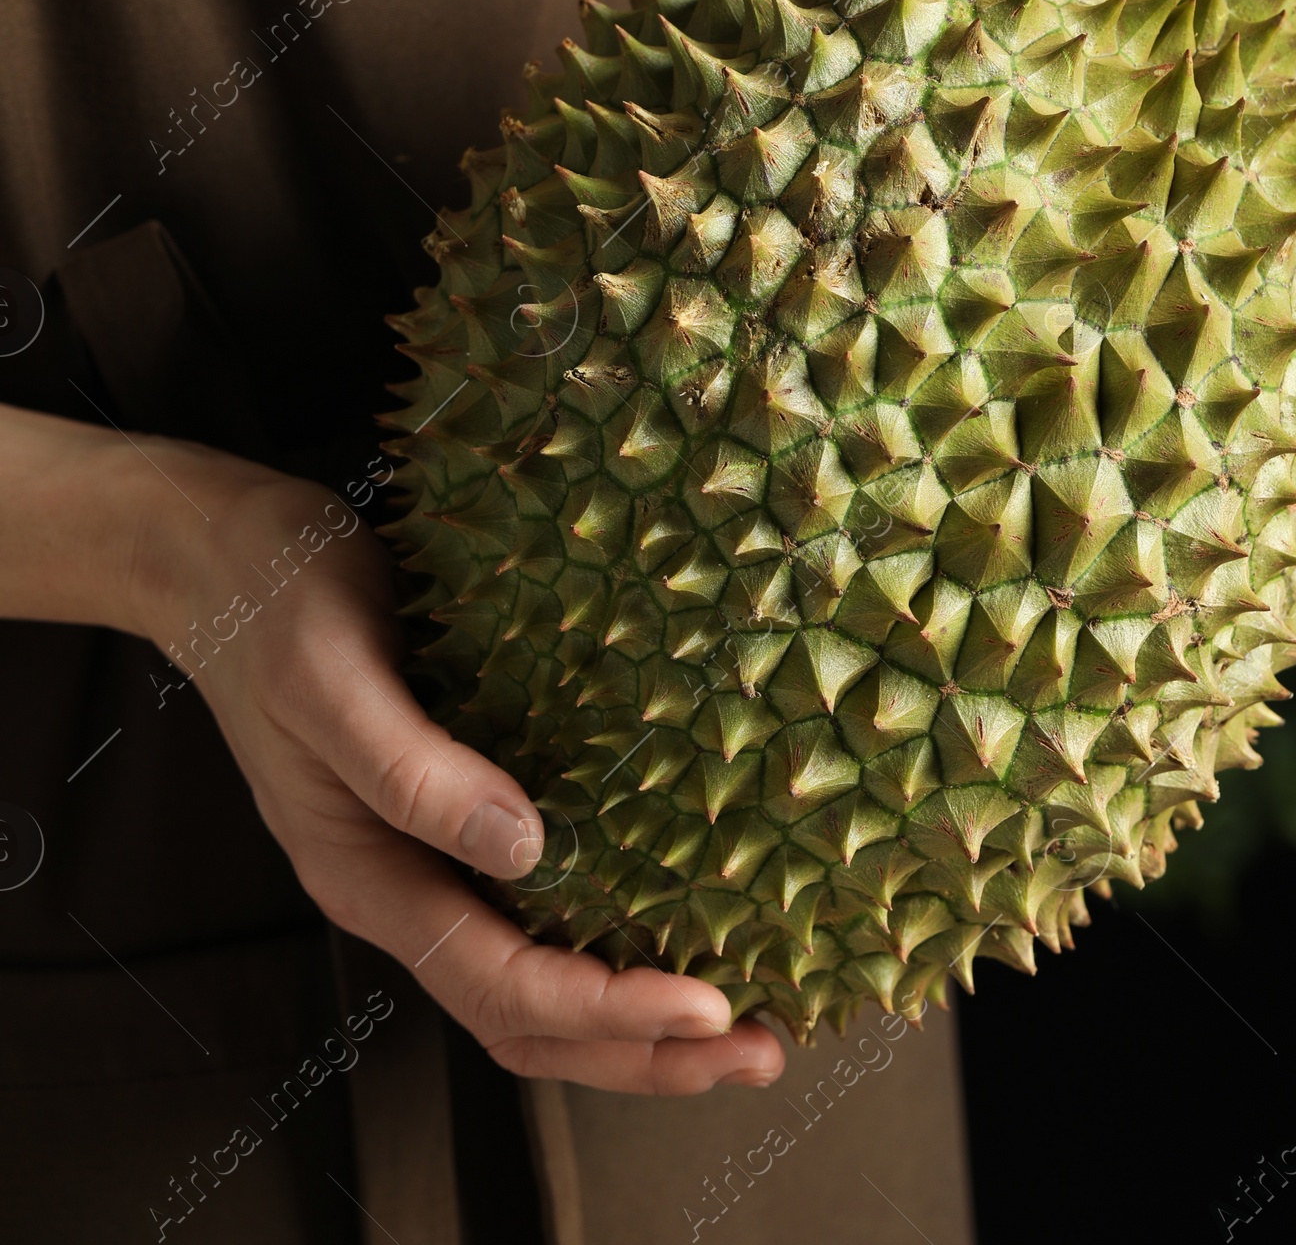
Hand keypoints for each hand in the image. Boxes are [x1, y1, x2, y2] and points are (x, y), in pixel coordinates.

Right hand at [140, 457, 784, 1093]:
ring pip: (540, 978)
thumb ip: (412, 770)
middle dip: (644, 1051)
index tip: (705, 1006)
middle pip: (530, 1020)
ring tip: (741, 1022)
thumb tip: (524, 847)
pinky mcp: (459, 807)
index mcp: (370, 878)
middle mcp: (408, 887)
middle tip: (758, 1050)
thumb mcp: (330, 676)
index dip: (606, 1013)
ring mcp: (431, 857)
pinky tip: (685, 918)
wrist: (223, 559)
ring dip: (637, 1018)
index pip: (503, 988)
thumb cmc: (273, 604)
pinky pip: (543, 909)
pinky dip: (614, 940)